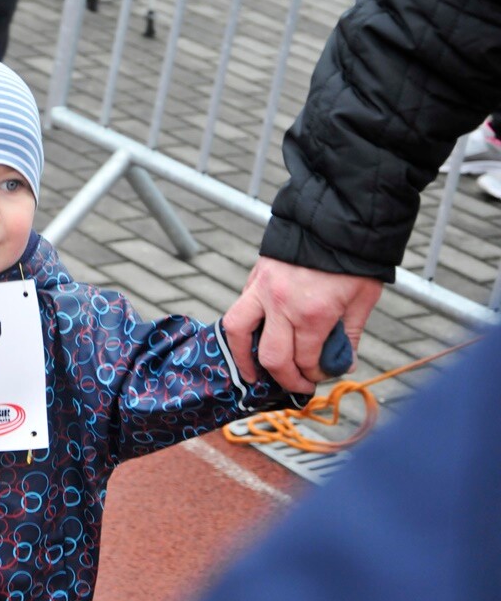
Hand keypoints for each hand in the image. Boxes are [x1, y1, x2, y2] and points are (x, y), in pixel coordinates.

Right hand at [223, 257, 382, 392]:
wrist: (337, 216)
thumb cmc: (354, 258)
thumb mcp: (362, 298)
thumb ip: (349, 334)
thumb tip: (344, 363)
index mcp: (313, 313)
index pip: (305, 361)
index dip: (313, 376)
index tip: (319, 377)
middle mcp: (282, 305)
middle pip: (272, 357)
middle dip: (283, 378)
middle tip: (294, 384)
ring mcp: (262, 290)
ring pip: (238, 332)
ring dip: (241, 357)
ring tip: (249, 372)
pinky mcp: (255, 277)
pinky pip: (242, 308)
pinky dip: (246, 327)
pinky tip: (256, 335)